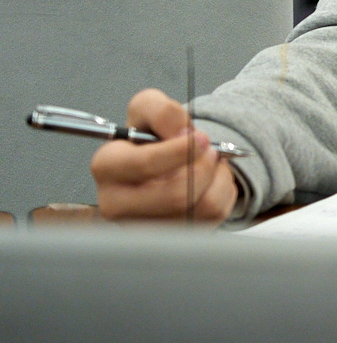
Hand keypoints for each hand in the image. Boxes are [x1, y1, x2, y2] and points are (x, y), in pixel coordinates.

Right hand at [91, 88, 237, 222]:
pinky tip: (209, 182)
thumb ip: (162, 110)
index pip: (144, 164)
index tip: (201, 138)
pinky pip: (213, 217)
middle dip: (204, 165)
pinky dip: (222, 192)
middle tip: (210, 150)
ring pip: (201, 207)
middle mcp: (116, 203)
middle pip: (176, 194)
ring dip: (217, 177)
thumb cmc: (151, 136)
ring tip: (208, 164)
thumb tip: (181, 132)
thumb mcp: (149, 106)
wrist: (163, 159)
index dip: (181, 150)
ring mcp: (142, 226)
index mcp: (107, 166)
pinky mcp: (168, 237)